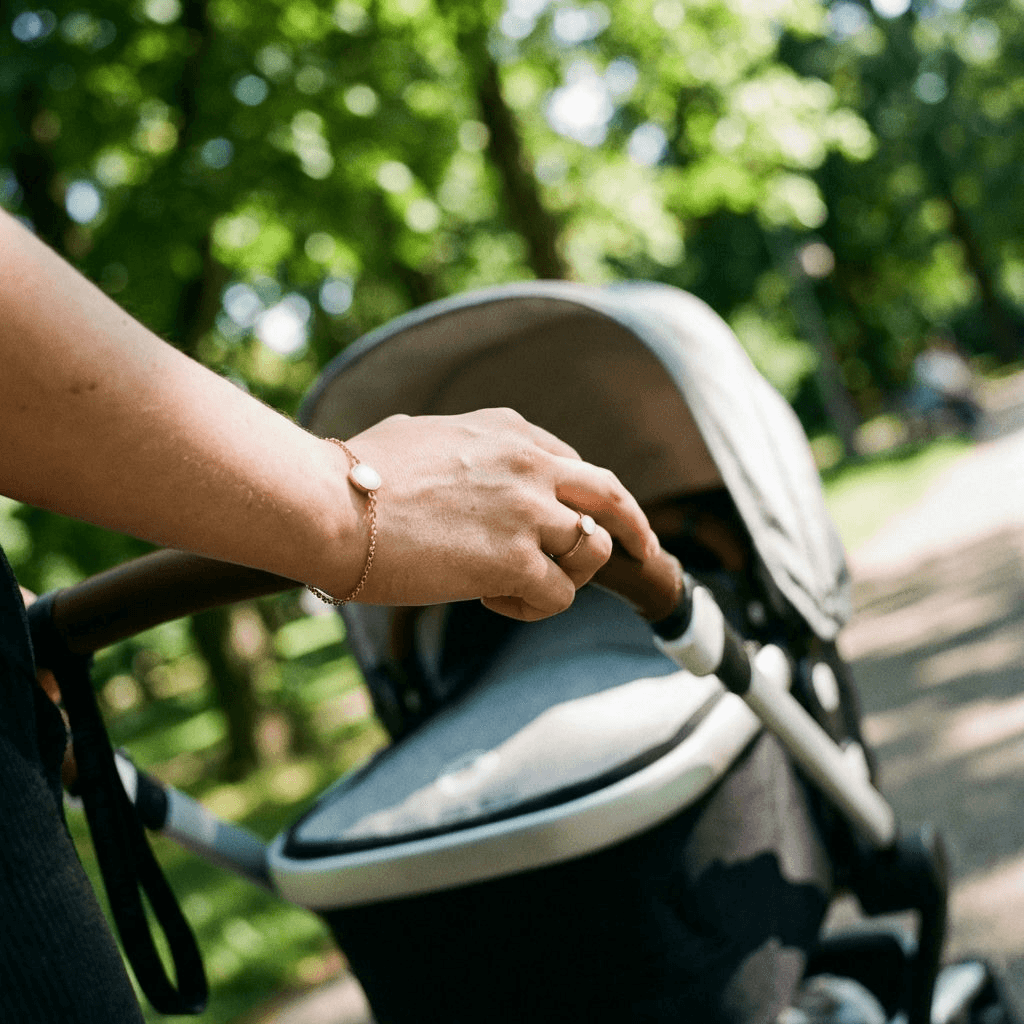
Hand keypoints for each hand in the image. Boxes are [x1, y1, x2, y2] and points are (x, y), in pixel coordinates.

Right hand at [335, 409, 659, 620]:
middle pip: (612, 497)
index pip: (574, 463)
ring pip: (590, 552)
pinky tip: (494, 600)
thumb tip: (451, 458)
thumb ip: (460, 445)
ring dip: (565, 576)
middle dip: (635, 526)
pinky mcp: (517, 560)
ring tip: (518, 586)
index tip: (588, 519)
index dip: (584, 498)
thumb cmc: (353, 473)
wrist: (330, 504)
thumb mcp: (421, 434)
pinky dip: (534, 606)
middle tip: (644, 550)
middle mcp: (531, 464)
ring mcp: (529, 511)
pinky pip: (558, 596)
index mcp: (509, 432)